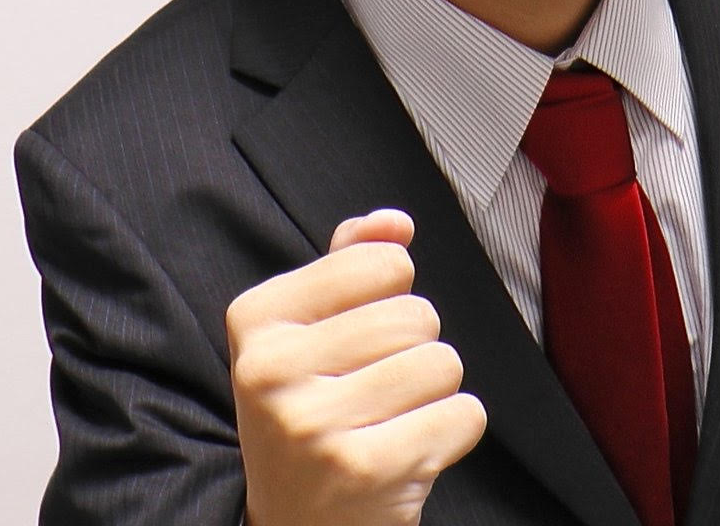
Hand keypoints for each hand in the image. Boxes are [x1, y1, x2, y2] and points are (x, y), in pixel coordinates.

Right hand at [228, 209, 487, 525]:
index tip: (356, 340)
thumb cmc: (315, 413)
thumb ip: (349, 262)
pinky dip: (453, 432)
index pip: (380, 262)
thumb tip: (395, 223)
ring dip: (434, 392)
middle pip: (417, 315)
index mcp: (255, 320)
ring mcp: (315, 424)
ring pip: (442, 362)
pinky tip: (409, 451)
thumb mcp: (309, 333)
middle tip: (375, 391)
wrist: (301, 525)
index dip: (392, 294)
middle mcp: (272, 370)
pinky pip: (464, 415)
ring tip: (391, 420)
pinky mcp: (365, 469)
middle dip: (415, 348)